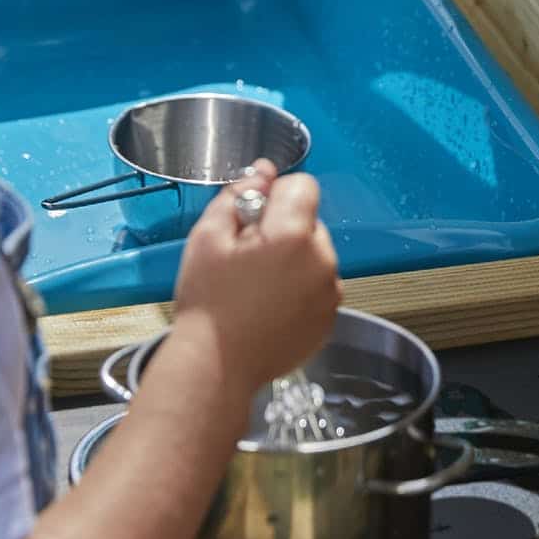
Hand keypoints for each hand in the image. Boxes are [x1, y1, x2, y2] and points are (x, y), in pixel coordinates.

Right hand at [172, 164, 339, 392]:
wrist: (216, 366)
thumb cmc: (207, 302)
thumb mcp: (207, 236)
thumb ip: (237, 194)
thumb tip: (262, 172)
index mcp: (293, 235)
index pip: (302, 185)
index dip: (275, 194)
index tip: (251, 218)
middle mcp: (322, 261)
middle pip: (310, 220)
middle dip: (283, 228)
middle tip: (247, 257)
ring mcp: (330, 293)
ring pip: (315, 253)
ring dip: (293, 258)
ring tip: (258, 285)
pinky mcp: (330, 317)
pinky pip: (319, 285)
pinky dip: (300, 287)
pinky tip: (270, 305)